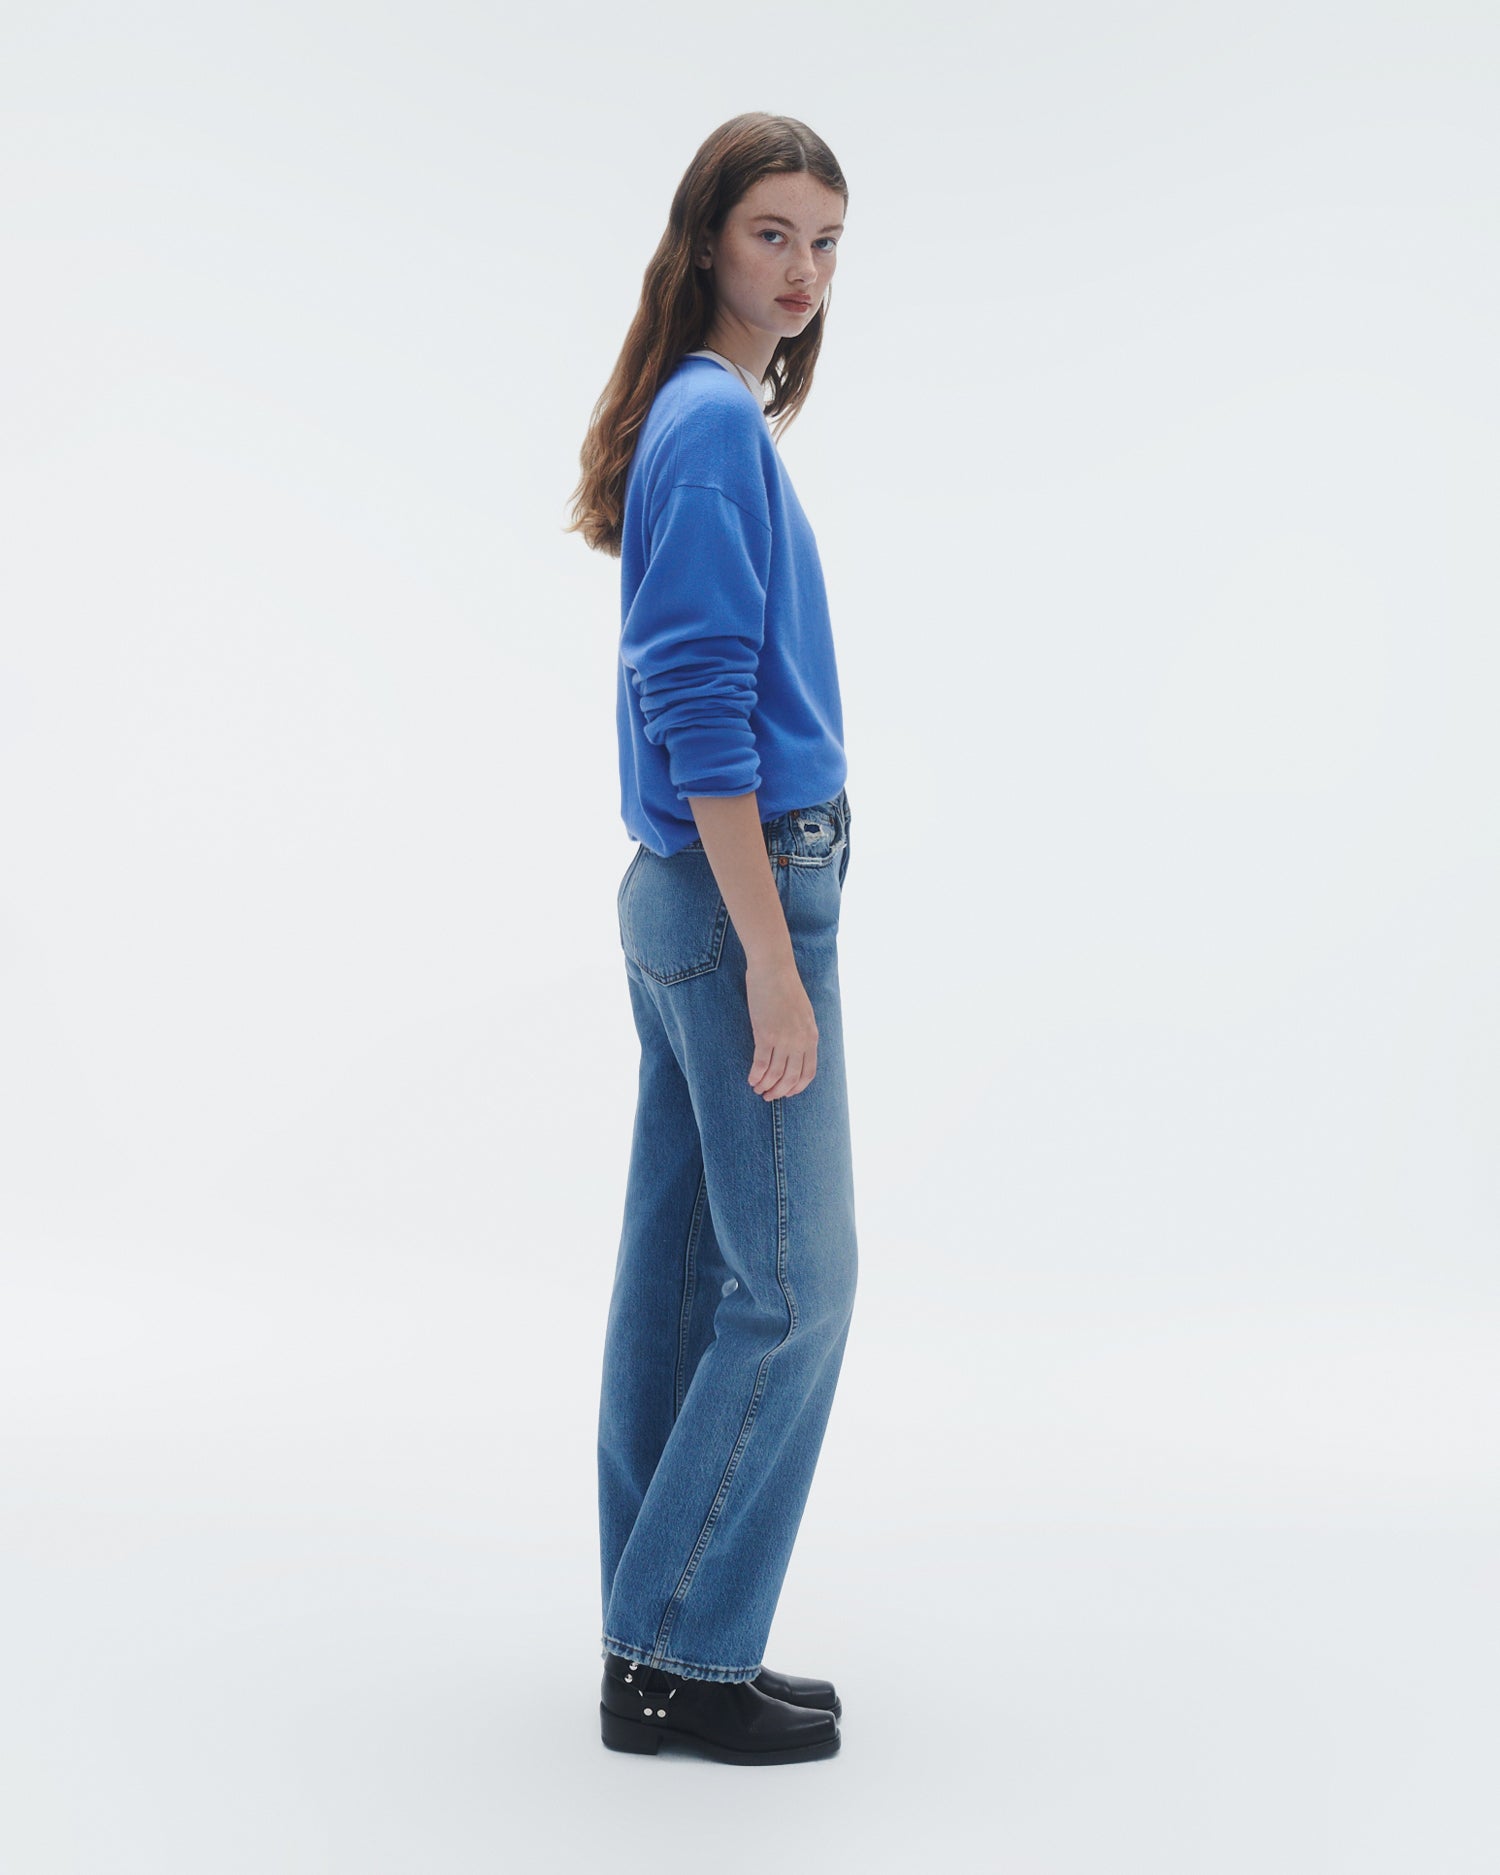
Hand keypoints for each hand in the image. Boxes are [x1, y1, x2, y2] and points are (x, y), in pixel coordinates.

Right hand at [744, 955, 818, 1098]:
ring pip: (776, 1075)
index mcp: (811, 1036)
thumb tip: (795, 1049)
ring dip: (766, 1086)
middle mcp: (800, 1041)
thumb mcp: (803, 1013)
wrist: (774, 968)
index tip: (787, 1093)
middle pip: (791, 1078)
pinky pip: (761, 1064)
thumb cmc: (786, 987)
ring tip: (758, 1089)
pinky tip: (751, 1079)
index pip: (808, 1072)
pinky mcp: (766, 1034)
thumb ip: (802, 1033)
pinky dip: (756, 1076)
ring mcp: (784, 1039)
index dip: (797, 1087)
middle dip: (780, 1091)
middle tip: (768, 1096)